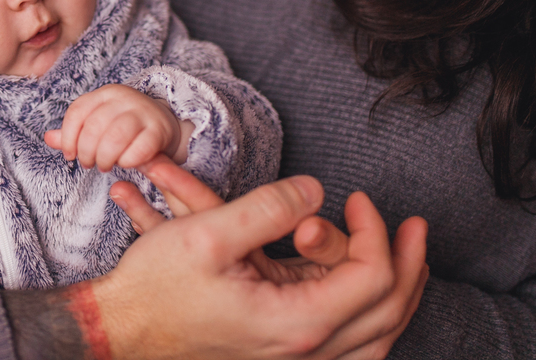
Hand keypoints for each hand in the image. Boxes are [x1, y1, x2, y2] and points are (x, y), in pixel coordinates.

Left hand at [44, 85, 192, 170]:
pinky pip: (139, 149)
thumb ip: (74, 132)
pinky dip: (127, 161)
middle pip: (94, 127)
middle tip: (89, 164)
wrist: (164, 122)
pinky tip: (125, 164)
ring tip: (104, 165)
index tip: (70, 155)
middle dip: (86, 151)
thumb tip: (48, 137)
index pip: (77, 112)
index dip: (68, 137)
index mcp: (105, 93)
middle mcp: (124, 98)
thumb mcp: (99, 123)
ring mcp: (143, 112)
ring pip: (115, 137)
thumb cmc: (125, 126)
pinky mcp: (160, 130)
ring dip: (105, 158)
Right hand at [95, 157, 427, 359]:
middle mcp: (302, 349)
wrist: (119, 329)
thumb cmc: (157, 287)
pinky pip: (347, 345)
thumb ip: (269, 208)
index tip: (355, 197)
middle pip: (387, 314)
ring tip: (408, 262)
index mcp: (295, 323)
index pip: (371, 279)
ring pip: (374, 338)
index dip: (375, 232)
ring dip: (398, 297)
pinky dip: (369, 319)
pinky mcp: (278, 350)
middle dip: (408, 265)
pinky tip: (366, 295)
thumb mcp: (209, 235)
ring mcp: (292, 356)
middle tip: (416, 227)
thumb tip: (316, 191)